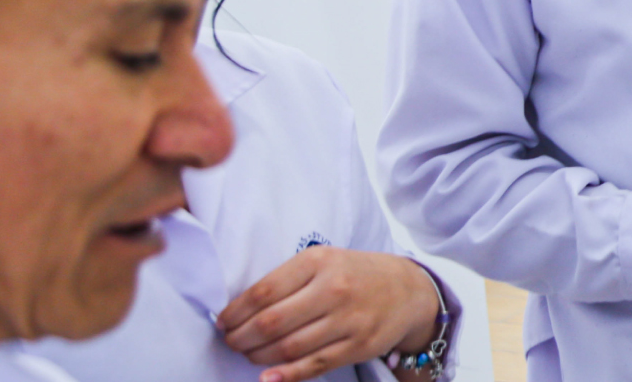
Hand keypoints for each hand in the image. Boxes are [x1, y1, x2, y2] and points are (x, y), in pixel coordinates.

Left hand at [217, 247, 439, 381]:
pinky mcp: (360, 345)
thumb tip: (240, 311)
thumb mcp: (325, 261)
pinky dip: (286, 376)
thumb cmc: (356, 274)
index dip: (235, 313)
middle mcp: (334, 289)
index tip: (222, 322)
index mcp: (319, 261)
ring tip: (249, 355)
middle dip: (241, 338)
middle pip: (271, 323)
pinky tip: (268, 378)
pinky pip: (315, 365)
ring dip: (258, 357)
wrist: (409, 289)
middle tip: (231, 342)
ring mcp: (349, 319)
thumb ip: (288, 280)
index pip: (263, 292)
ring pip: (289, 347)